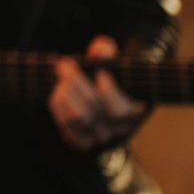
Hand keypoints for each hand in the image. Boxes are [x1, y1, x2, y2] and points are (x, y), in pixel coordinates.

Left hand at [48, 35, 145, 151]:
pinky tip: (57, 94)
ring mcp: (102, 137)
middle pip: (94, 111)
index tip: (99, 71)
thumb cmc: (105, 72)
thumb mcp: (109, 57)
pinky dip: (59, 110)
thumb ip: (106, 50)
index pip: (121, 110)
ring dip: (65, 94)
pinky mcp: (83, 143)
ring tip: (60, 79)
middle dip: (76, 82)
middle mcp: (121, 128)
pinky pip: (68, 132)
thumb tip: (98, 51)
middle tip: (65, 64)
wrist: (93, 92)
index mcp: (136, 109)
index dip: (107, 90)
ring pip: (78, 119)